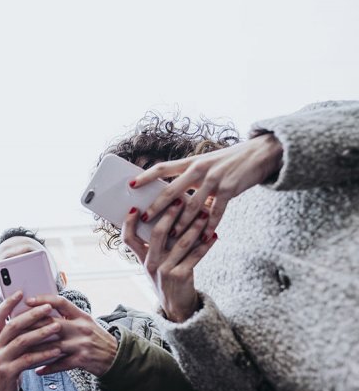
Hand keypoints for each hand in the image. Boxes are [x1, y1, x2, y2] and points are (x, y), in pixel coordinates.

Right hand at [0, 291, 63, 390]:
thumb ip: (17, 336)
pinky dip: (43, 354)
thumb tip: (35, 315)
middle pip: (13, 325)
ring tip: (57, 326)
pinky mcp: (7, 372)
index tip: (21, 292)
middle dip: (32, 315)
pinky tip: (56, 350)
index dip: (8, 303)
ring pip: (21, 341)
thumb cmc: (11, 368)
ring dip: (41, 332)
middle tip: (48, 308)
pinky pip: (28, 359)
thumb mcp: (10, 350)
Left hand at [23, 295, 117, 376]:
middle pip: (52, 324)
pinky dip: (48, 367)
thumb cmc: (96, 338)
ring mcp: (81, 344)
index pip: (61, 302)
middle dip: (32, 326)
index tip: (28, 301)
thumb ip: (68, 316)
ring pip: (52, 345)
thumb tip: (44, 309)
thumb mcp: (85, 322)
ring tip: (20, 351)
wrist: (116, 357)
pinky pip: (60, 364)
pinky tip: (36, 370)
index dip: (44, 300)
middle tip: (15, 328)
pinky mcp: (82, 360)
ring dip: (35, 349)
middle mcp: (81, 328)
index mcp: (81, 315)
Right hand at [121, 199, 217, 322]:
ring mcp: (165, 270)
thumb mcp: (155, 264)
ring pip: (180, 243)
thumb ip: (157, 245)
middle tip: (179, 200)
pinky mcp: (181, 276)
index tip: (135, 207)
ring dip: (194, 226)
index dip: (129, 223)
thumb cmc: (167, 279)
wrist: (177, 307)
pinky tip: (214, 235)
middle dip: (169, 214)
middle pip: (157, 234)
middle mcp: (151, 263)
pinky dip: (206, 245)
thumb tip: (168, 217)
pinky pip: (195, 256)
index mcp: (142, 258)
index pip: (128, 238)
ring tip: (204, 214)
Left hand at [131, 134, 282, 239]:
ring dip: (181, 223)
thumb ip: (190, 176)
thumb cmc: (229, 161)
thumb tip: (171, 194)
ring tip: (171, 236)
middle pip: (172, 190)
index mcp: (191, 162)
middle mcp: (200, 169)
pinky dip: (209, 226)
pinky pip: (216, 212)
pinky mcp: (229, 189)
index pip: (163, 168)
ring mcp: (215, 179)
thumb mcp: (207, 163)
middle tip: (145, 218)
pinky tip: (203, 237)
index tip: (130, 184)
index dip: (145, 176)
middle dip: (157, 206)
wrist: (261, 153)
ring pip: (192, 205)